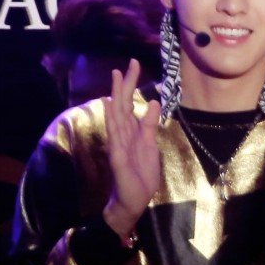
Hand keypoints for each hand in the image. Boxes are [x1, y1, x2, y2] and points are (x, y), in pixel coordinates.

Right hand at [103, 59, 160, 238]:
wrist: (133, 200)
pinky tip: (110, 106)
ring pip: (117, 116)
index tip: (134, 64)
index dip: (132, 84)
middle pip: (123, 104)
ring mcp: (119, 144)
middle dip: (125, 84)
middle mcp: (123, 134)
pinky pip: (115, 136)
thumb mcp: (150, 146)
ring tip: (116, 76)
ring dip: (117, 96)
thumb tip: (154, 102)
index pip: (130, 103)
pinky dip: (112, 120)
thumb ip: (150, 125)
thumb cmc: (140, 175)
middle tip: (128, 63)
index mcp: (132, 131)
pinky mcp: (117, 156)